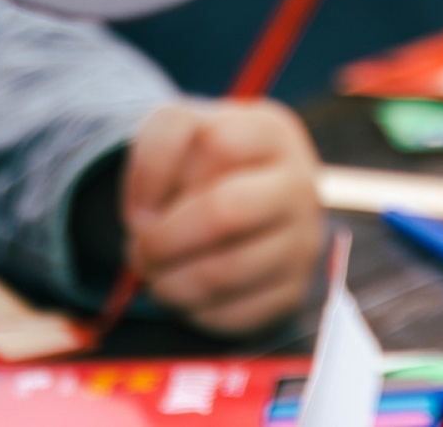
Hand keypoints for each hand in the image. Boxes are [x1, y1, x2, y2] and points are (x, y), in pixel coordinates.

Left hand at [124, 101, 323, 334]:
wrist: (247, 198)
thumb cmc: (206, 161)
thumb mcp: (180, 128)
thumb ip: (157, 147)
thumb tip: (148, 219)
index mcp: (273, 133)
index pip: (216, 143)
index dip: (158, 173)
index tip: (141, 197)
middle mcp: (299, 184)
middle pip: (226, 211)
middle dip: (164, 239)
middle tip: (139, 250)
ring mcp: (303, 240)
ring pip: (226, 272)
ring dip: (170, 282)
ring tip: (155, 273)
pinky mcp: (293, 289)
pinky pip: (235, 313)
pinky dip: (195, 310)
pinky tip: (186, 291)